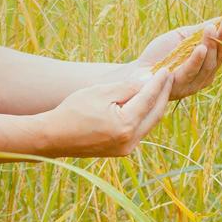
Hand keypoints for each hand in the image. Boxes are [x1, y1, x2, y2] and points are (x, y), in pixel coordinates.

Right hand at [38, 69, 175, 157]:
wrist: (54, 136)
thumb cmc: (74, 110)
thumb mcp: (100, 92)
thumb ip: (127, 87)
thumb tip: (147, 80)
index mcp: (125, 124)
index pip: (149, 99)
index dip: (159, 83)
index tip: (166, 70)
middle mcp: (130, 140)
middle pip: (155, 113)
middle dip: (162, 94)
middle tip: (168, 77)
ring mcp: (126, 149)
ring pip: (149, 123)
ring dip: (155, 105)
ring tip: (159, 88)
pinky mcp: (121, 151)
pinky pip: (139, 130)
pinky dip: (144, 116)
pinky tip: (144, 104)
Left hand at [132, 16, 221, 101]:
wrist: (137, 72)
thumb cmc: (161, 54)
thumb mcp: (182, 37)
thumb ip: (200, 31)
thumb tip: (220, 19)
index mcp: (208, 62)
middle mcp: (205, 74)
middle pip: (220, 55)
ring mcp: (194, 82)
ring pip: (208, 63)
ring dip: (211, 45)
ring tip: (213, 28)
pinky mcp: (179, 85)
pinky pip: (190, 71)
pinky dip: (196, 59)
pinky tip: (200, 47)